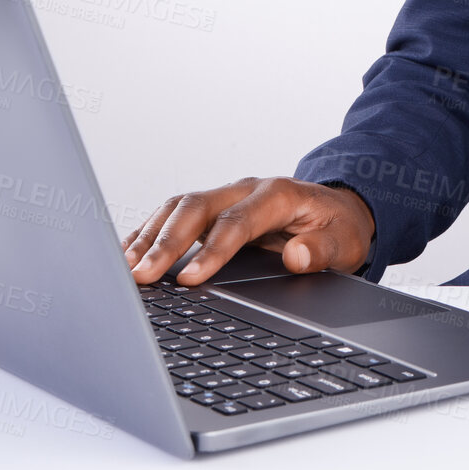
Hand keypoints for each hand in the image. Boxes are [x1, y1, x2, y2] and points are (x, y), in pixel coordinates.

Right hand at [121, 176, 376, 284]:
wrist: (338, 209)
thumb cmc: (338, 227)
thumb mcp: (343, 242)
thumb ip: (322, 250)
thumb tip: (298, 256)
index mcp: (277, 196)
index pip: (236, 223)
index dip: (211, 251)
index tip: (188, 279)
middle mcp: (245, 190)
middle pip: (196, 208)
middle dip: (165, 242)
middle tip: (141, 276)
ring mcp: (226, 196)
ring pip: (178, 207)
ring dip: (149, 236)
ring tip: (125, 269)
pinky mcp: (212, 208)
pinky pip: (173, 214)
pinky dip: (148, 232)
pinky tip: (128, 254)